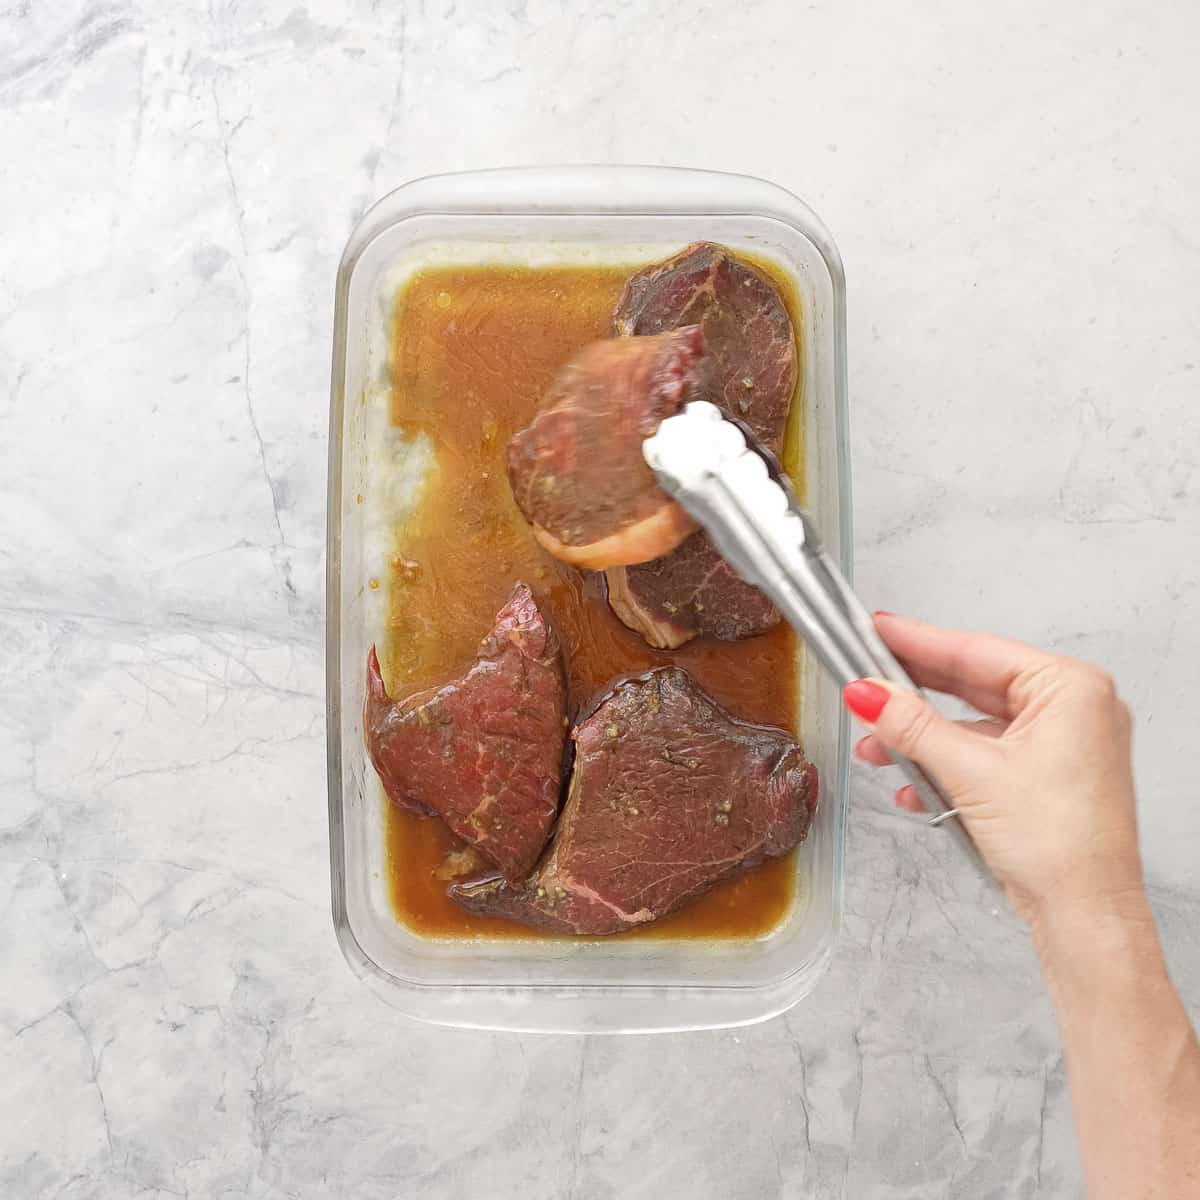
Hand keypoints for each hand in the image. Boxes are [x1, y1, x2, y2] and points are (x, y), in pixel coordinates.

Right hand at [846, 614, 1143, 925]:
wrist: (1085, 918)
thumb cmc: (1061, 846)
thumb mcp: (970, 772)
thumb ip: (912, 726)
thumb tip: (870, 693)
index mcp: (1070, 690)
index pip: (976, 651)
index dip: (917, 641)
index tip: (879, 629)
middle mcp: (1073, 710)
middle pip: (972, 685)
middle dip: (913, 696)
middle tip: (866, 680)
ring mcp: (1061, 745)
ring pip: (973, 724)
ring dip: (922, 739)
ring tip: (877, 746)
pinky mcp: (1046, 777)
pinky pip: (984, 754)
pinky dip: (946, 766)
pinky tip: (913, 784)